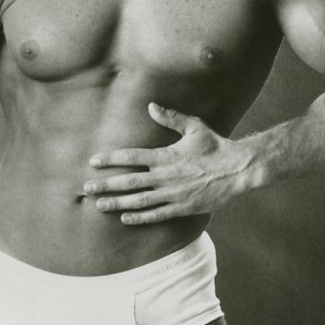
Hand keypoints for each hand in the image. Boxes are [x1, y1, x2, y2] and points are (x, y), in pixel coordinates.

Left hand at [84, 102, 247, 224]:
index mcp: (166, 156)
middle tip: (87, 188)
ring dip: (117, 203)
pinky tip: (124, 218)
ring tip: (99, 205)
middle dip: (106, 185)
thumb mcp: (194, 127)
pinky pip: (156, 214)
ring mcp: (173, 194)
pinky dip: (139, 217)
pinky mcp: (182, 207)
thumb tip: (151, 106)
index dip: (111, 160)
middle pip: (129, 182)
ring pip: (139, 201)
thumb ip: (171, 118)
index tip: (94, 162)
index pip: (132, 157)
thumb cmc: (215, 146)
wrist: (238, 170)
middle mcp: (166, 177)